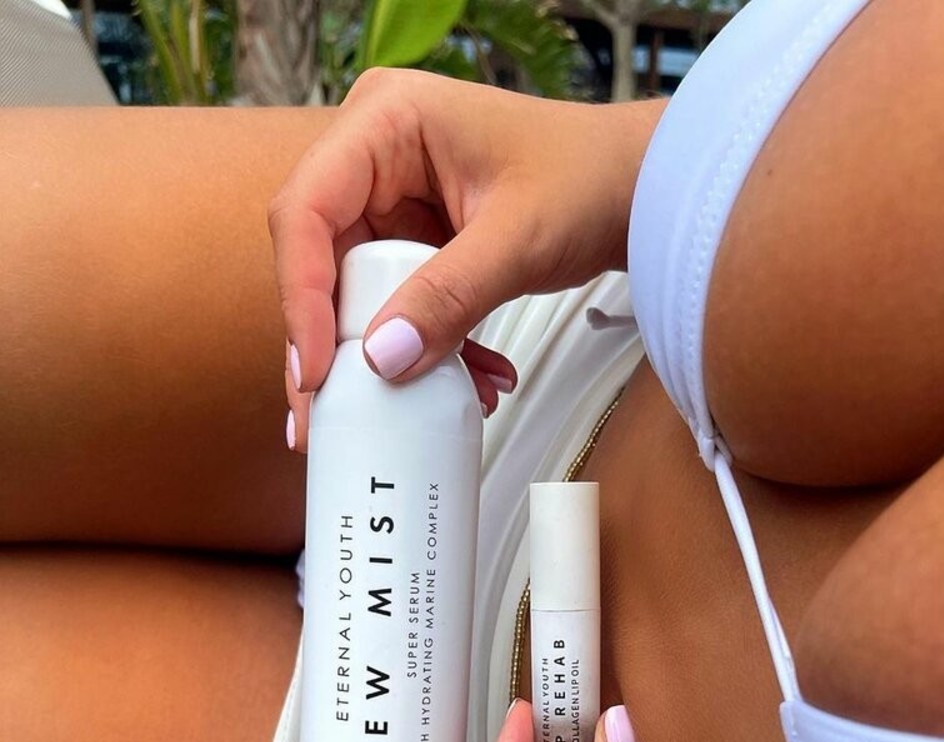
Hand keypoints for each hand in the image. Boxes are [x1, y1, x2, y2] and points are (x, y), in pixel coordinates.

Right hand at [269, 69, 664, 450]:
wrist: (639, 191)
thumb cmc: (591, 179)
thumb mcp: (517, 242)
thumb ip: (448, 299)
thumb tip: (382, 360)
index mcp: (385, 121)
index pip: (307, 211)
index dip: (302, 295)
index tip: (315, 369)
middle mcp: (375, 156)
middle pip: (318, 259)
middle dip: (334, 343)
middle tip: (328, 416)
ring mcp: (394, 201)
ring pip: (356, 293)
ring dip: (389, 357)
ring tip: (419, 408)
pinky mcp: (416, 242)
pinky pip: (397, 306)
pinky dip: (426, 350)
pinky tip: (471, 381)